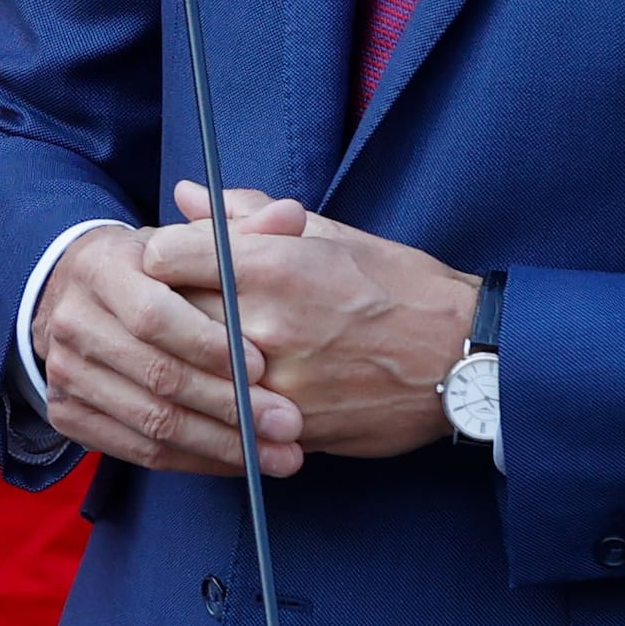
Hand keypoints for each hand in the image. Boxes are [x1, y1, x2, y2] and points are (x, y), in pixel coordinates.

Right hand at [29, 215, 295, 474]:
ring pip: (151, 422)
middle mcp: (73, 321)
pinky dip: (194, 461)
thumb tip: (292, 216)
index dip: (210, 345)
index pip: (153, 314)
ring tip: (279, 454)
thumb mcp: (188, 239)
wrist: (77, 295)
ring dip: (222, 445)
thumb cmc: (151, 267)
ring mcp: (64, 373)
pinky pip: (138, 450)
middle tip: (288, 423)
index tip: (265, 366)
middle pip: (157, 376)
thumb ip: (243, 231)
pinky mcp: (68, 414)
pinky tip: (239, 462)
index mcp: (101, 267)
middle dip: (231, 406)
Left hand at [141, 183, 468, 458]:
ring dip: (189, 359)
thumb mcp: (330, 234)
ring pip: (189, 371)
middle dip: (165, 307)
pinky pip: (224, 415)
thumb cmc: (402, 287)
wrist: (464, 360)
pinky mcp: (285, 428)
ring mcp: (272, 385)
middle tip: (179, 303)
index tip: (172, 260)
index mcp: (273, 265)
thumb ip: (247, 215)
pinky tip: (230, 387)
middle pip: (165, 316)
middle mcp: (264, 325)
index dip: (160, 255)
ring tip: (204, 346)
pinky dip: (219, 400)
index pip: (163, 257)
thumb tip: (186, 196)